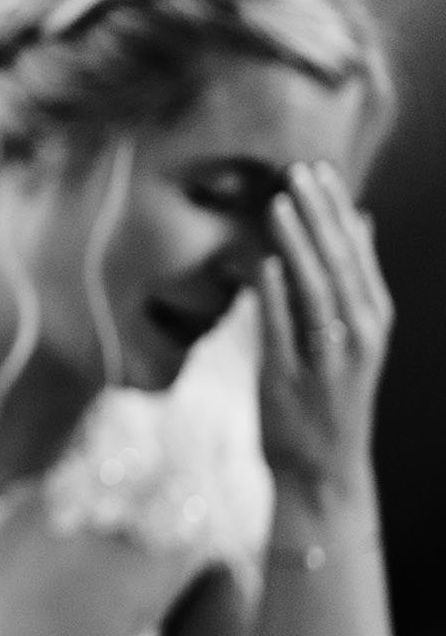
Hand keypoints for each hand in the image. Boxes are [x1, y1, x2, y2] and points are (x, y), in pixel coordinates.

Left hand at [255, 161, 391, 496]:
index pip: (356, 252)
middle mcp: (361, 332)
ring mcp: (330, 356)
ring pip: (317, 290)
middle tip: (298, 170)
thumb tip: (359, 221)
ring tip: (280, 201)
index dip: (338, 209)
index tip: (318, 169)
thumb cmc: (328, 391)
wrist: (321, 466)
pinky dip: (276, 294)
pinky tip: (263, 261)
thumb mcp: (349, 332)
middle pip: (340, 262)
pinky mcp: (294, 377)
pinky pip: (284, 329)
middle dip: (320, 213)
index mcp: (373, 316)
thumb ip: (349, 278)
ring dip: (298, 243)